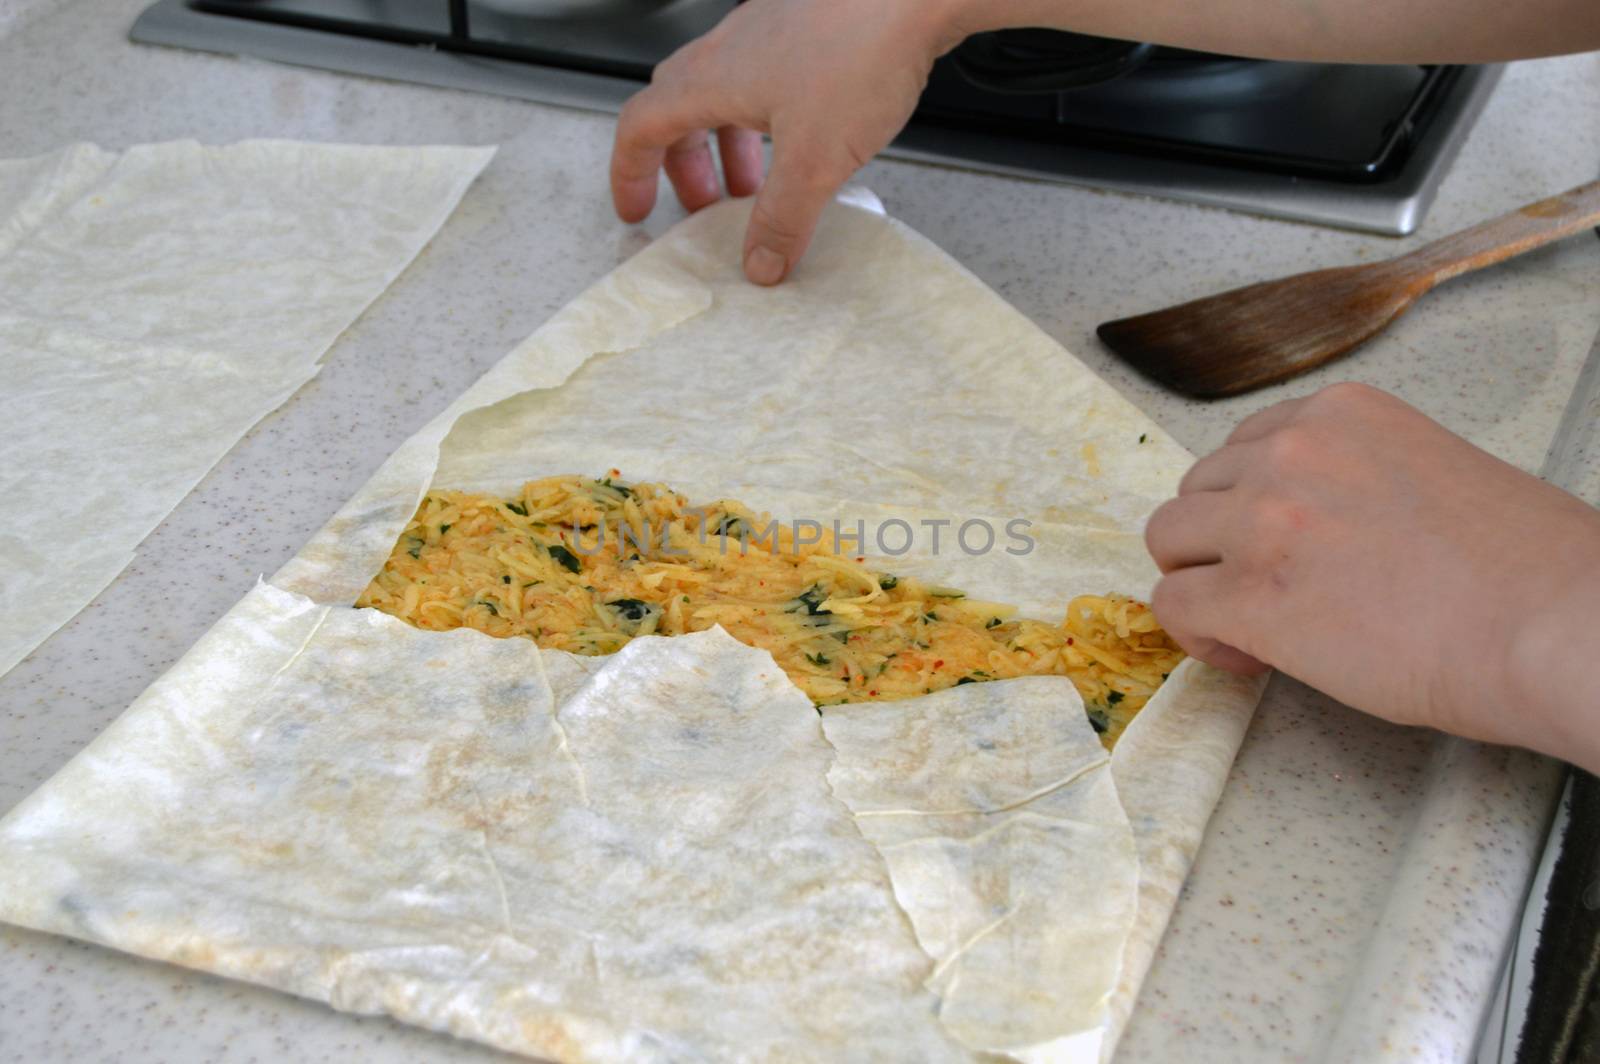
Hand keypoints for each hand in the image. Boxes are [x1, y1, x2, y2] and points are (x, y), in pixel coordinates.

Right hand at [610, 0, 961, 284]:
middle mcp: (730, 49)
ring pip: (725, 94)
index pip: (641, 127)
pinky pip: (765, 80)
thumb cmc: (862, 52)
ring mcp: (767, 32)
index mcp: (712, 79)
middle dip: (686, 166)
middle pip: (678, 110)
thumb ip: (782, 219)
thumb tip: (761, 262)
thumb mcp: (815, 161)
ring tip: (758, 187)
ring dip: (729, 146)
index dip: (631, 174)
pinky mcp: (806, 29)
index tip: (637, 209)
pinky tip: (803, 142)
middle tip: (706, 209)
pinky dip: (765, 121)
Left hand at [1145, 382, 1599, 764]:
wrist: (1549, 625)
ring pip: (1169, 541)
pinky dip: (1197, 634)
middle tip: (1267, 591)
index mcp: (1340, 414)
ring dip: (1200, 581)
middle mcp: (1290, 453)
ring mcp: (1262, 521)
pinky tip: (1249, 655)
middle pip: (1198, 491)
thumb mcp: (1427, 471)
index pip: (1246, 447)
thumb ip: (1353, 480)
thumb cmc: (1519, 569)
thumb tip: (1316, 530)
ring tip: (1253, 626)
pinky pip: (1173, 604)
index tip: (1283, 545)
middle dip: (1220, 543)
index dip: (1253, 504)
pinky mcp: (1249, 596)